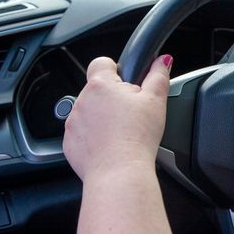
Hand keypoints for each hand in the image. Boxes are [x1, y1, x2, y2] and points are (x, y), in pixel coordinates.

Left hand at [63, 54, 172, 180]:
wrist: (119, 173)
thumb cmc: (137, 137)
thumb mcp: (156, 101)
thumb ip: (159, 75)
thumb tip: (163, 60)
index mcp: (101, 85)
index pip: (102, 62)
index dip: (117, 70)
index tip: (128, 83)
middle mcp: (82, 101)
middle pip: (98, 89)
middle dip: (114, 97)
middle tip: (132, 113)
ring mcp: (73, 123)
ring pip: (90, 112)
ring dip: (104, 117)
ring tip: (123, 132)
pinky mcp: (70, 143)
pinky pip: (83, 133)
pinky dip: (95, 137)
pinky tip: (112, 144)